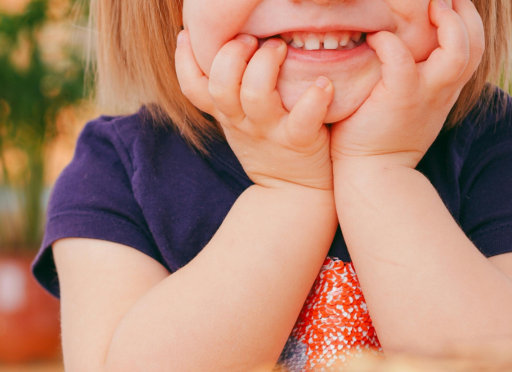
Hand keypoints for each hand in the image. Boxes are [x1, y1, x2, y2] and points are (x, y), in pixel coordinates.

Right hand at [175, 31, 334, 190]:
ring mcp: (270, 131)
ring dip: (265, 65)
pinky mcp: (299, 141)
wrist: (295, 193)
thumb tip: (224, 44)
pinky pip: (303, 119)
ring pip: (255, 96)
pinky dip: (314, 99)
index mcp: (226, 113)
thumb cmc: (270, 146)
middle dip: (231, 54)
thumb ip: (230, 90)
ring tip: (280, 47)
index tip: (189, 33)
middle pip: (220, 85)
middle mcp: (243, 121)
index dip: (184, 60)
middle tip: (250, 38)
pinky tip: (322, 83)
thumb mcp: (239, 121)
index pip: (193, 87)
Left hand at [330, 0, 484, 169]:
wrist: (374, 174)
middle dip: (463, 11)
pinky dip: (388, 42)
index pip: (474, 44)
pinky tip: (375, 39)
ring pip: (457, 51)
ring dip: (446, 22)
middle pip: (476, 42)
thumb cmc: (382, 134)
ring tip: (426, 7)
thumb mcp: (410, 100)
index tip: (447, 0)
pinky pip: (401, 58)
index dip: (466, 17)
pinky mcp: (400, 98)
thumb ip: (415, 72)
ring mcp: (426, 93)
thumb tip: (400, 38)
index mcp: (447, 86)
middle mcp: (444, 88)